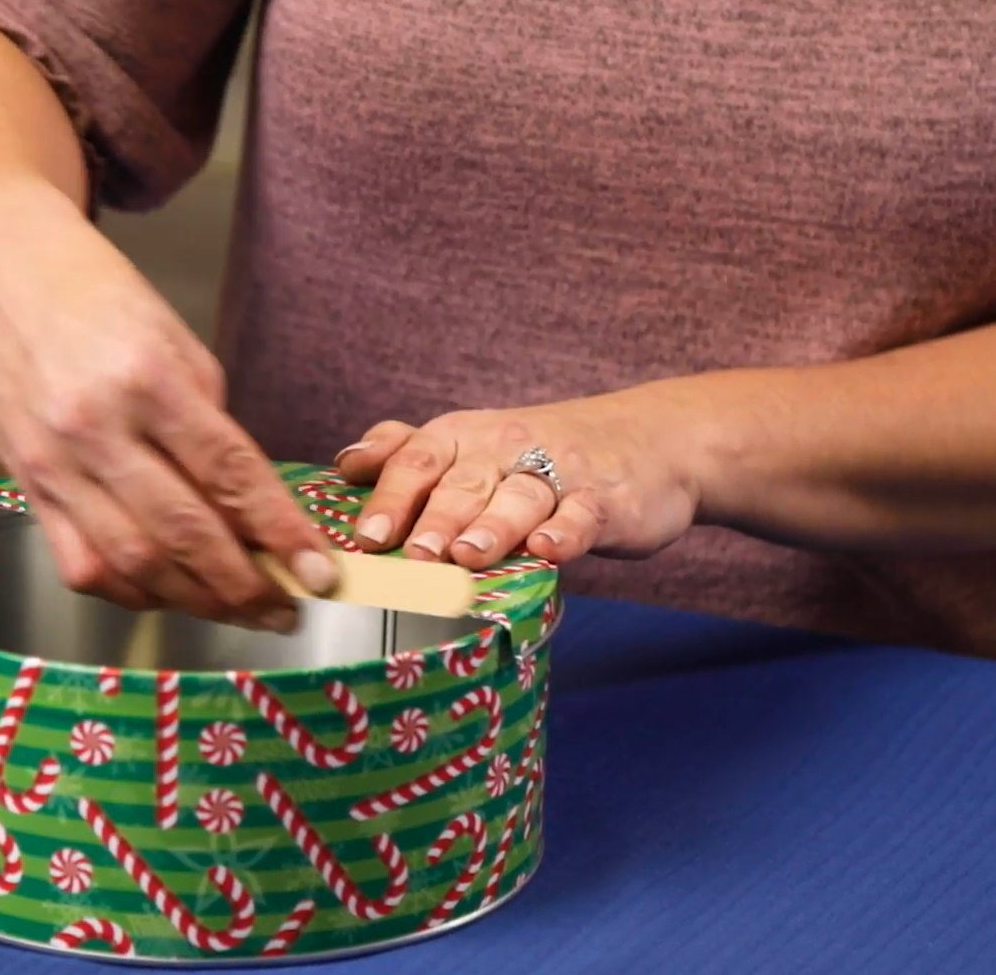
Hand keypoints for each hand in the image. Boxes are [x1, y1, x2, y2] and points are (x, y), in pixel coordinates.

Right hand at [0, 180, 337, 627]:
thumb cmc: (93, 295)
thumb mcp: (172, 339)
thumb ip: (209, 425)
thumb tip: (250, 509)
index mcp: (146, 379)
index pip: (229, 474)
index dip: (281, 533)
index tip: (321, 573)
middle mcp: (94, 428)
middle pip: (183, 534)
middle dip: (245, 585)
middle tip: (288, 608)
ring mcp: (52, 465)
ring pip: (133, 564)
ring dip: (195, 601)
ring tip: (240, 610)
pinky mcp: (26, 487)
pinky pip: (82, 567)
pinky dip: (132, 592)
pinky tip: (170, 592)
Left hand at [333, 385, 707, 567]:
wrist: (651, 440)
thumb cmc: (540, 453)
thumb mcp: (472, 443)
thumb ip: (410, 454)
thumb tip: (345, 463)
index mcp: (463, 438)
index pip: (417, 459)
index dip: (389, 495)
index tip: (363, 535)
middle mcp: (504, 450)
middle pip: (462, 483)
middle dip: (434, 518)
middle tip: (410, 554)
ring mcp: (557, 474)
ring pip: (518, 499)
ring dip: (491, 527)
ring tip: (467, 556)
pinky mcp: (605, 501)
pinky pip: (581, 516)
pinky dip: (566, 532)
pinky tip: (548, 551)